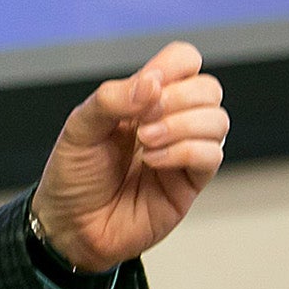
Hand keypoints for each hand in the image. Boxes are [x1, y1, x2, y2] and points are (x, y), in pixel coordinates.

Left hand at [29, 41, 226, 272]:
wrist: (70, 227)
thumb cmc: (73, 175)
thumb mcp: (79, 128)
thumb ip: (111, 99)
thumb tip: (152, 83)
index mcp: (143, 99)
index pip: (183, 62)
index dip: (174, 67)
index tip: (147, 87)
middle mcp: (169, 121)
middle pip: (209, 88)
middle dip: (179, 97)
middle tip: (143, 121)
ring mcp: (183, 152)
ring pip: (218, 120)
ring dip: (182, 125)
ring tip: (145, 142)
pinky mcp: (189, 183)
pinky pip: (211, 156)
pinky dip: (184, 151)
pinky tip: (153, 161)